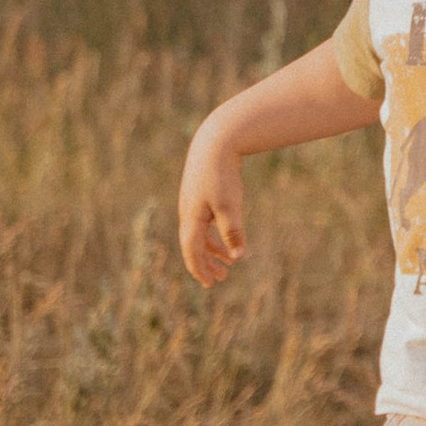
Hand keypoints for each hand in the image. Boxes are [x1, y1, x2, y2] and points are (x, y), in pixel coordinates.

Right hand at [179, 125, 247, 284]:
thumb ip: (233, 231)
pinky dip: (215, 234)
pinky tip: (227, 238)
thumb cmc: (222, 174)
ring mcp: (193, 203)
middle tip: (217, 281)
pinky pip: (205, 222)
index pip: (191, 251)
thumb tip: (238, 257)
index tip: (209, 284)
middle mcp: (188, 212)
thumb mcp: (230, 205)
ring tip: (228, 263)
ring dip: (213, 250)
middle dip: (205, 264)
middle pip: (194, 245)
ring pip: (200, 234)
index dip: (199, 269)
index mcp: (191, 217)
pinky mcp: (201, 194)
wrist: (216, 140)